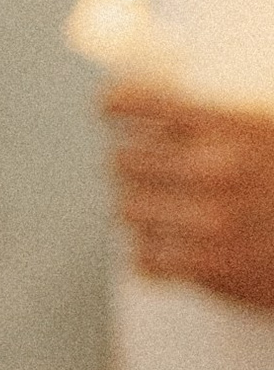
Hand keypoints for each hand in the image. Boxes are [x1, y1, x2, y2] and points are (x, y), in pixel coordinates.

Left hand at [107, 87, 273, 309]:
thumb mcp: (268, 129)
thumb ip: (222, 120)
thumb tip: (164, 119)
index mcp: (229, 123)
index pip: (139, 102)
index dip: (117, 105)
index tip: (111, 110)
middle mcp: (212, 167)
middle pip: (122, 161)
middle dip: (132, 166)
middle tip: (144, 172)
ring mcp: (207, 220)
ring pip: (128, 211)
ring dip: (143, 212)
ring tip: (165, 213)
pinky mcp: (208, 268)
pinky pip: (145, 259)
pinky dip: (153, 255)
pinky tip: (171, 249)